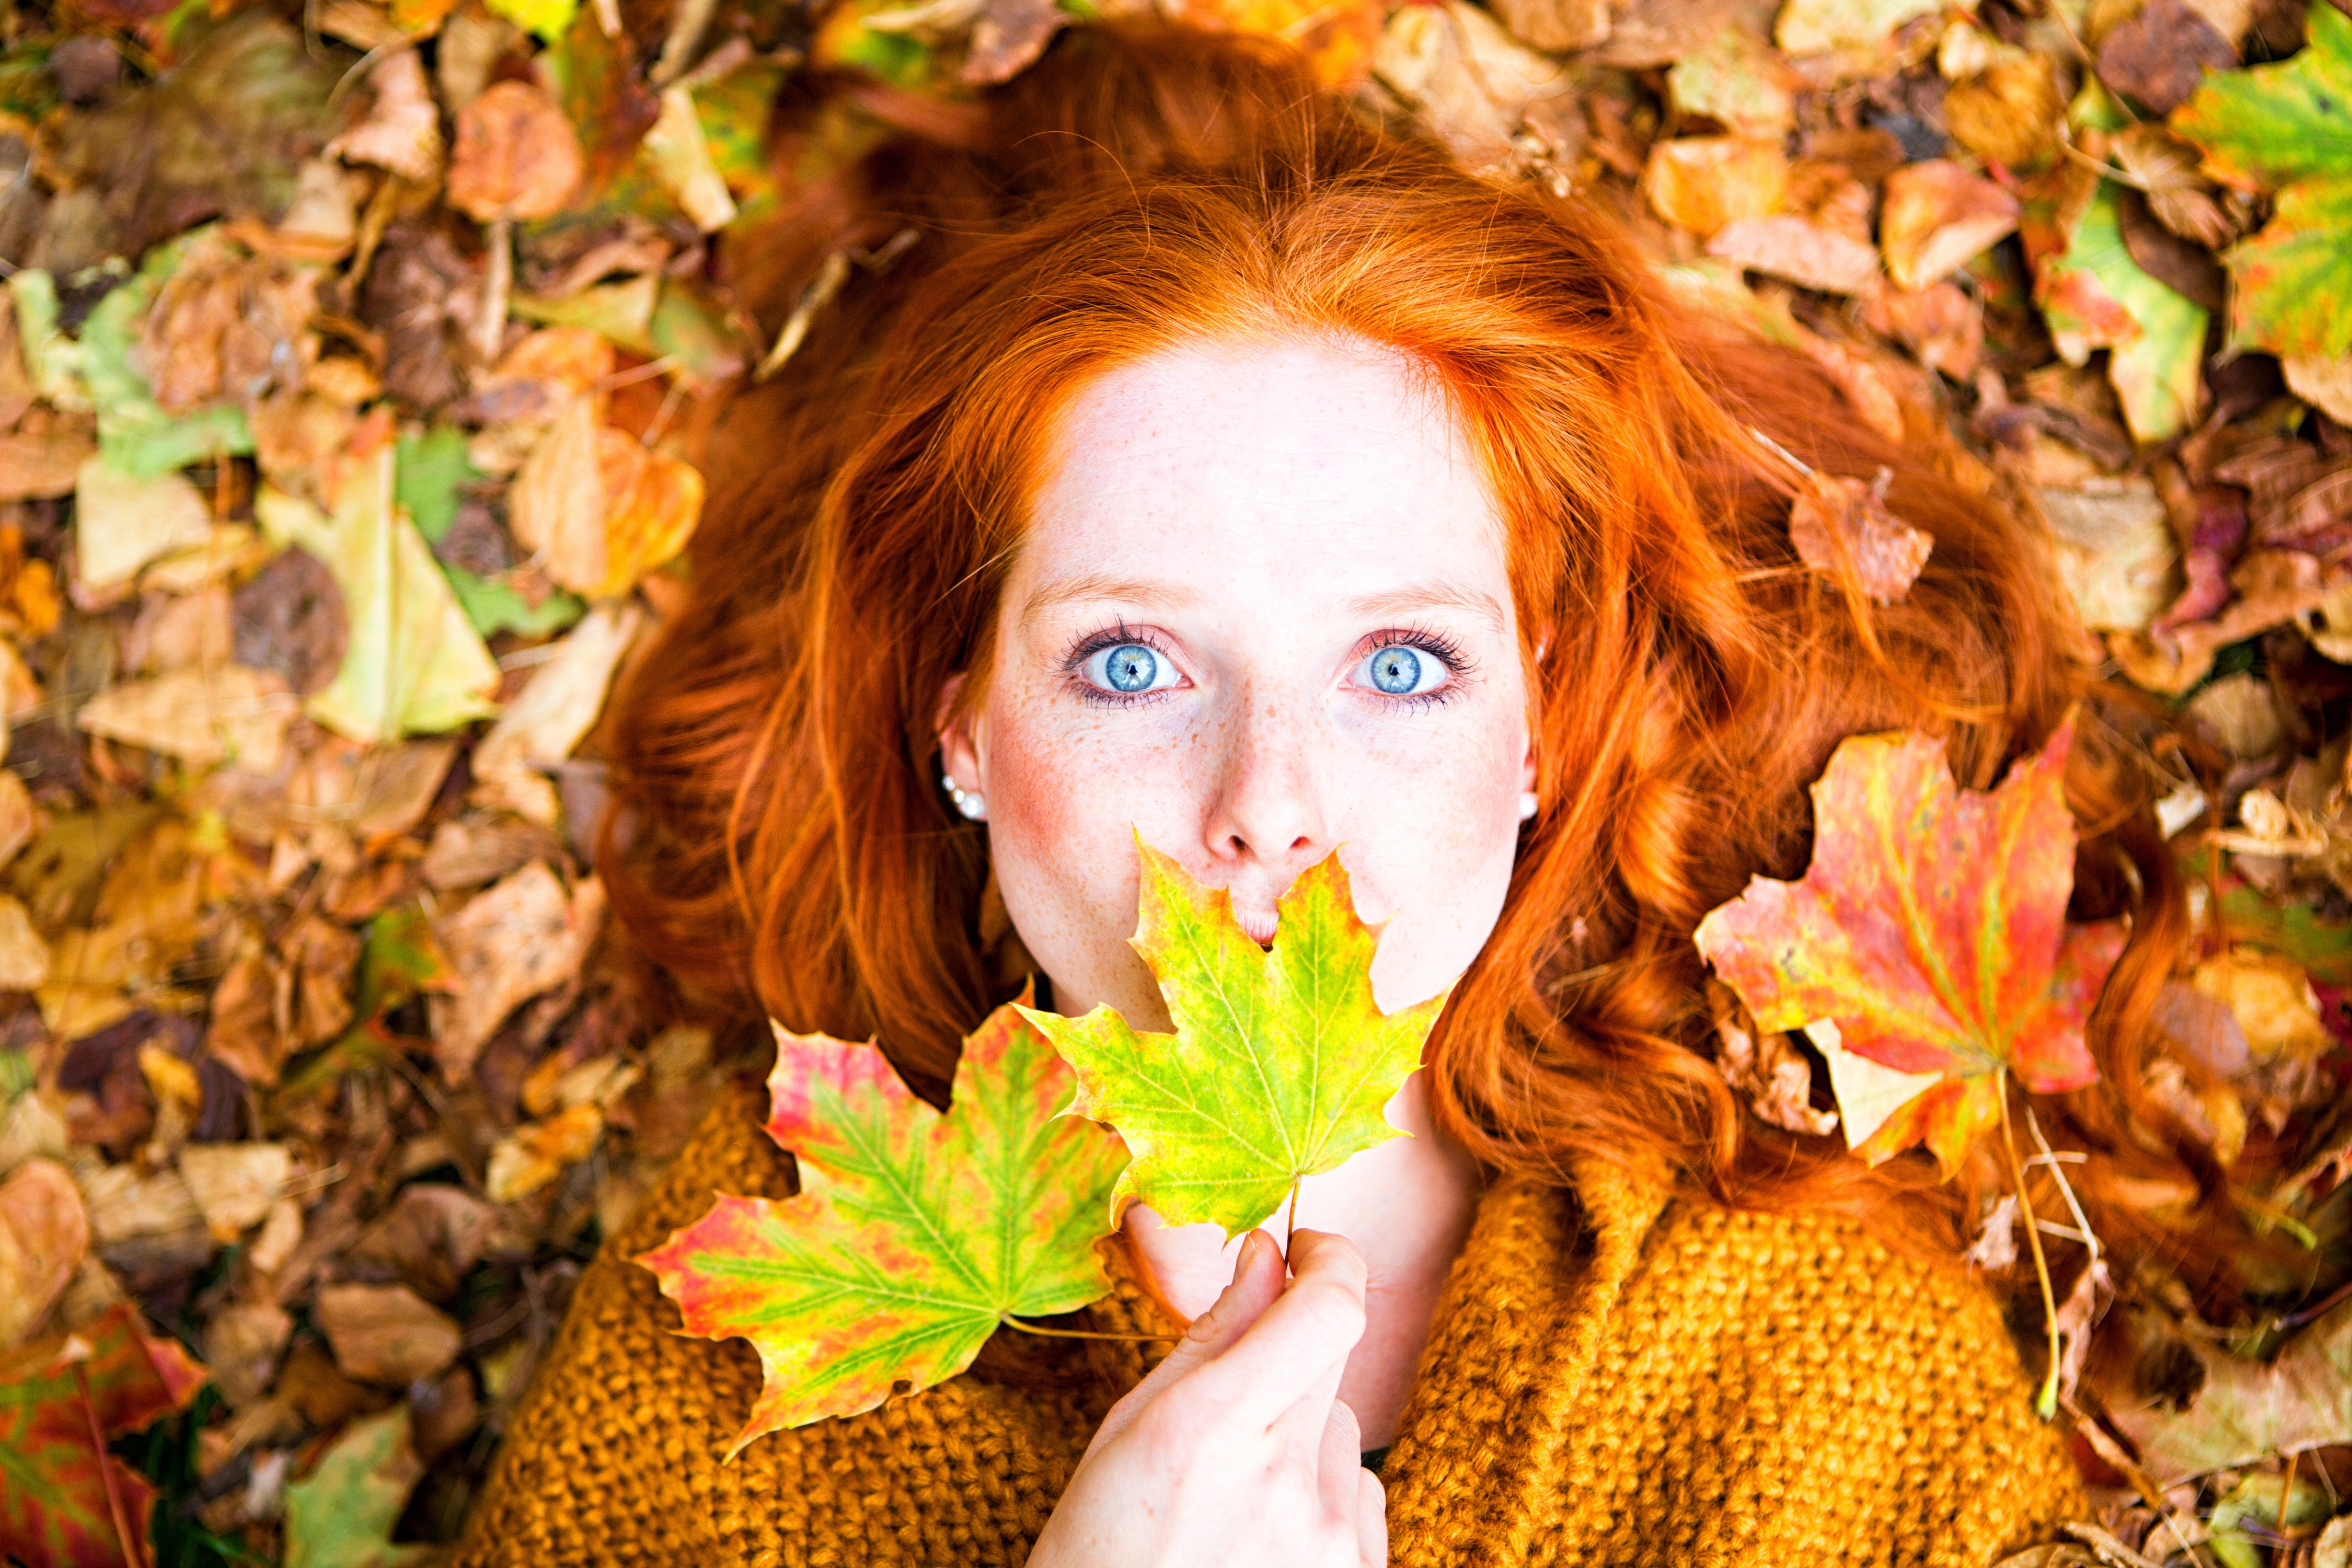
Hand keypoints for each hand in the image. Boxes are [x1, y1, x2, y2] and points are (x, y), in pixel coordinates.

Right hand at [1028, 1228, 1385, 1567]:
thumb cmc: (1098, 1552)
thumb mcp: (1128, 1431)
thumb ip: (1212, 1337)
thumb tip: (1268, 1252)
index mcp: (1210, 1427)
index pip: (1328, 1309)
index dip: (1332, 1259)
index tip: (1307, 1248)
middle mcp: (1283, 1480)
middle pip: (1331, 1360)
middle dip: (1289, 1350)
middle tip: (1230, 1399)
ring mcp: (1328, 1540)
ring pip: (1341, 1432)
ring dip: (1299, 1438)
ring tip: (1230, 1495)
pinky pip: (1359, 1498)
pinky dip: (1320, 1500)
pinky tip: (1258, 1537)